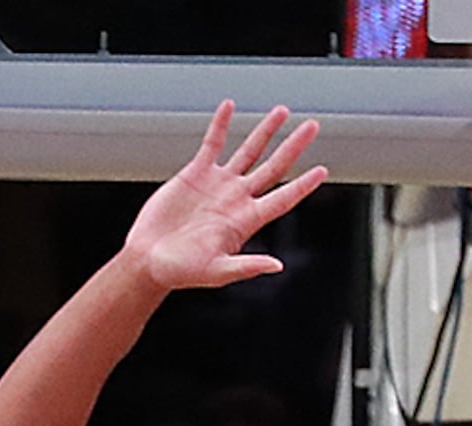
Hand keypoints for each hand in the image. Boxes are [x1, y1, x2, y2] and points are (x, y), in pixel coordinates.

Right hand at [120, 103, 328, 291]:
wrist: (149, 259)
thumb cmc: (181, 271)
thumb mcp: (216, 272)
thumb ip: (246, 267)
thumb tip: (276, 266)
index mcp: (246, 221)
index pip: (283, 198)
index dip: (303, 185)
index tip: (322, 170)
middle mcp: (237, 199)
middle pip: (274, 167)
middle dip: (294, 146)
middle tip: (313, 126)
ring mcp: (218, 184)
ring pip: (248, 151)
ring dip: (265, 131)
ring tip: (282, 111)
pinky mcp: (196, 174)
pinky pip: (212, 144)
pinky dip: (221, 125)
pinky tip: (229, 107)